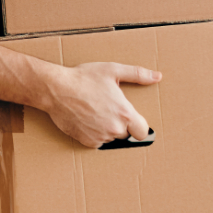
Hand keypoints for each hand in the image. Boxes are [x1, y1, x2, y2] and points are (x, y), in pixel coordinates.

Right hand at [42, 62, 160, 148]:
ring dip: (106, 129)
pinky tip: (86, 119)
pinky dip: (93, 133)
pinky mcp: (86, 141)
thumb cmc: (83, 78)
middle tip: (107, 108)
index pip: (143, 132)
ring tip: (94, 111)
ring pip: (110, 137)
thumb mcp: (112, 70)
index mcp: (125, 113)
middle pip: (125, 134)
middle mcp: (114, 129)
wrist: (56, 89)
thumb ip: (137, 74)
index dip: (138, 125)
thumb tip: (157, 76)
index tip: (130, 117)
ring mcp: (100, 137)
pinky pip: (97, 142)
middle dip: (119, 123)